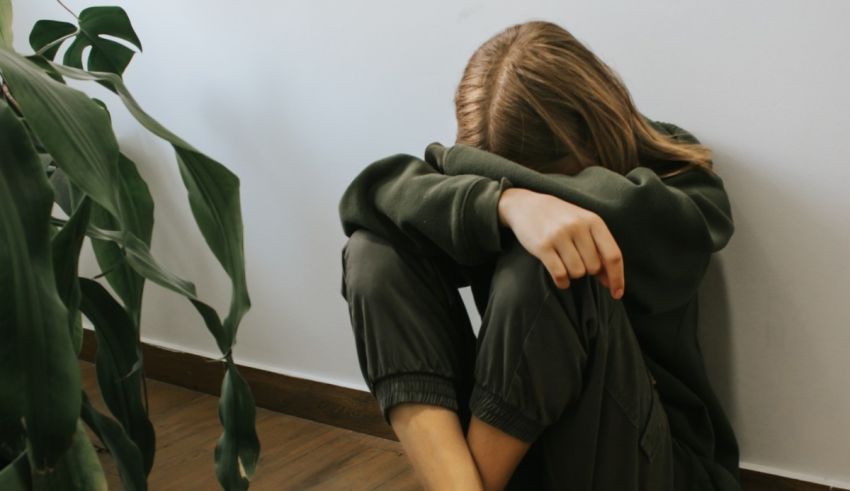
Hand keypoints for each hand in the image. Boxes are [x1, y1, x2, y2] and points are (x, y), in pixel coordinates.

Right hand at [498, 188, 624, 299]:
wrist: (526, 205)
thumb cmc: (560, 219)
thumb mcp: (584, 224)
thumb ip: (599, 248)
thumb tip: (610, 281)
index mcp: (593, 221)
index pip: (613, 255)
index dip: (617, 278)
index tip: (617, 294)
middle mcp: (577, 227)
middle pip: (594, 267)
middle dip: (588, 271)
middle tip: (577, 261)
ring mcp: (559, 236)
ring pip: (577, 272)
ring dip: (573, 275)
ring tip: (565, 263)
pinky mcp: (542, 246)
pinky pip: (560, 274)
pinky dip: (562, 281)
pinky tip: (560, 277)